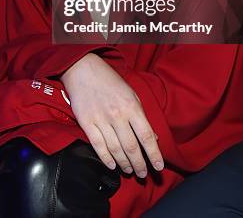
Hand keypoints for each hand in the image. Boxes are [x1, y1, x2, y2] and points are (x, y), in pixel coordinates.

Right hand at [61, 53, 162, 178]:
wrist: (83, 69)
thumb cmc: (110, 81)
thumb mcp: (131, 94)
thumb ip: (141, 116)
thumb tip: (153, 137)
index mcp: (132, 106)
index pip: (146, 136)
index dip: (154, 154)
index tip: (158, 167)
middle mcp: (118, 115)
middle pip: (131, 147)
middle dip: (139, 164)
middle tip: (143, 174)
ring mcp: (101, 120)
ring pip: (116, 149)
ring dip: (124, 164)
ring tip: (129, 170)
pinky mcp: (87, 123)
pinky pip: (98, 146)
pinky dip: (106, 158)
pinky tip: (113, 165)